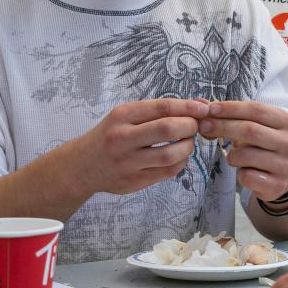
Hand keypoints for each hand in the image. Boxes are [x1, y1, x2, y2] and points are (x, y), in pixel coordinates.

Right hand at [75, 98, 208, 195]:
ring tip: (187, 142)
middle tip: (195, 127)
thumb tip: (200, 106)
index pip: (163, 107)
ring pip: (170, 154)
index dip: (189, 107)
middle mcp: (122, 138)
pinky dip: (181, 162)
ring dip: (188, 147)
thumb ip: (159, 111)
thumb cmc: (111, 135)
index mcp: (122, 115)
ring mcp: (127, 162)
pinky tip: (179, 156)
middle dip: (190, 126)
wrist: (82, 166)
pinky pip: (168, 171)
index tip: (205, 109)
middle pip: (168, 129)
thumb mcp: (126, 116)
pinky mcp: (134, 181)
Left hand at [199, 101, 287, 201]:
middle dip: (223, 127)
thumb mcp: (255, 127)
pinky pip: (247, 176)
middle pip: (250, 130)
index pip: (257, 110)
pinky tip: (246, 172)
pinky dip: (240, 173)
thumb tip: (203, 105)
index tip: (210, 109)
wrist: (283, 177)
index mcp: (287, 122)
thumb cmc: (264, 147)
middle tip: (203, 127)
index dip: (231, 108)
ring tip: (234, 157)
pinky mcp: (277, 185)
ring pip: (246, 155)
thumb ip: (232, 116)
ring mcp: (285, 165)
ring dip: (232, 155)